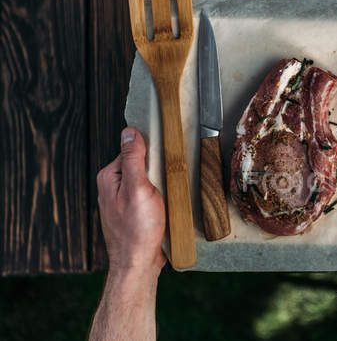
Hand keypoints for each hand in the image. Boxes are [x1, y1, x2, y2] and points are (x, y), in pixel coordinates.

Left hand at [96, 127, 166, 275]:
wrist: (139, 263)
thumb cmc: (138, 229)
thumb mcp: (138, 188)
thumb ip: (133, 159)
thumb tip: (129, 131)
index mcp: (109, 177)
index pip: (132, 151)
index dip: (150, 153)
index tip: (163, 160)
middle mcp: (113, 187)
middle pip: (141, 165)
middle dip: (157, 170)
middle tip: (166, 182)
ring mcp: (124, 200)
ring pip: (148, 181)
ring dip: (161, 185)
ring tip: (168, 196)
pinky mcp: (135, 212)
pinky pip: (150, 196)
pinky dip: (161, 197)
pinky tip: (167, 205)